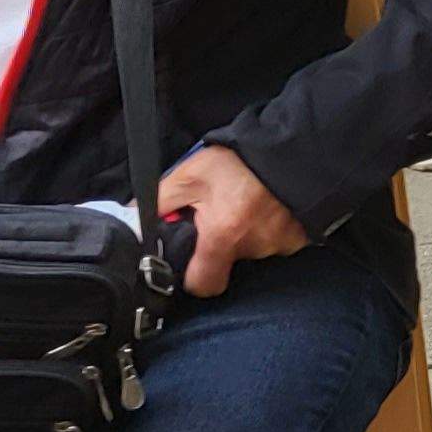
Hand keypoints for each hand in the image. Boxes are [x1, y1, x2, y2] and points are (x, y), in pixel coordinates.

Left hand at [157, 145, 309, 297]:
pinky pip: (278, 244)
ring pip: (253, 252)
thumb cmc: (242, 161)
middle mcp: (254, 246)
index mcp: (222, 235)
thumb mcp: (191, 174)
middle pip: (228, 264)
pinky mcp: (301, 237)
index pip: (202, 285)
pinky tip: (268, 210)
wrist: (295, 146)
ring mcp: (282, 244)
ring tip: (246, 208)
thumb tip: (130, 218)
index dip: (192, 279)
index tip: (191, 261)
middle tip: (220, 218)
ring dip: (246, 236)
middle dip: (220, 246)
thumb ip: (158, 200)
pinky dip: (270, 231)